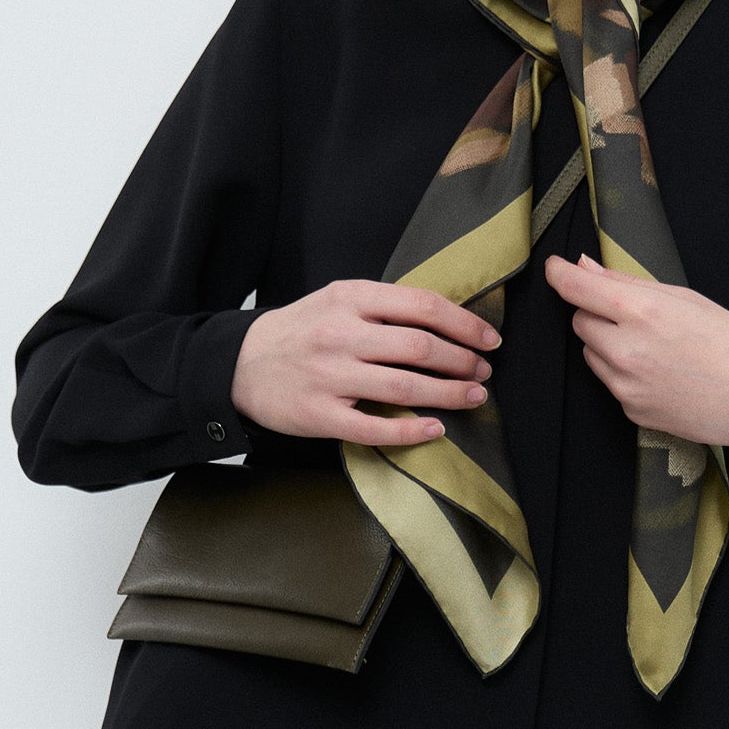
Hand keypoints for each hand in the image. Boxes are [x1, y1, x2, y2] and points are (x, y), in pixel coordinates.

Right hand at [230, 281, 498, 447]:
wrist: (238, 364)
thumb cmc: (299, 331)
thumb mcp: (337, 300)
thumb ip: (384, 306)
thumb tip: (446, 319)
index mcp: (350, 298)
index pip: (423, 306)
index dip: (465, 325)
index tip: (489, 339)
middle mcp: (341, 334)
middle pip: (421, 347)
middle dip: (463, 361)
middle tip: (484, 372)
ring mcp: (330, 376)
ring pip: (404, 386)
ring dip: (449, 394)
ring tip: (474, 397)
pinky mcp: (320, 415)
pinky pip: (374, 427)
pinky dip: (411, 430)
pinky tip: (436, 429)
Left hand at [542, 255, 728, 472]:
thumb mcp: (686, 300)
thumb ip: (628, 284)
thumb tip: (585, 266)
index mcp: (642, 312)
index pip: (577, 289)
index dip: (561, 275)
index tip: (555, 268)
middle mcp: (626, 350)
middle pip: (580, 322)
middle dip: (597, 314)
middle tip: (637, 317)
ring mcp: (626, 386)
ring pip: (592, 354)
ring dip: (609, 344)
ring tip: (656, 348)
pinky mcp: (631, 411)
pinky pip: (611, 382)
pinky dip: (625, 373)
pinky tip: (663, 374)